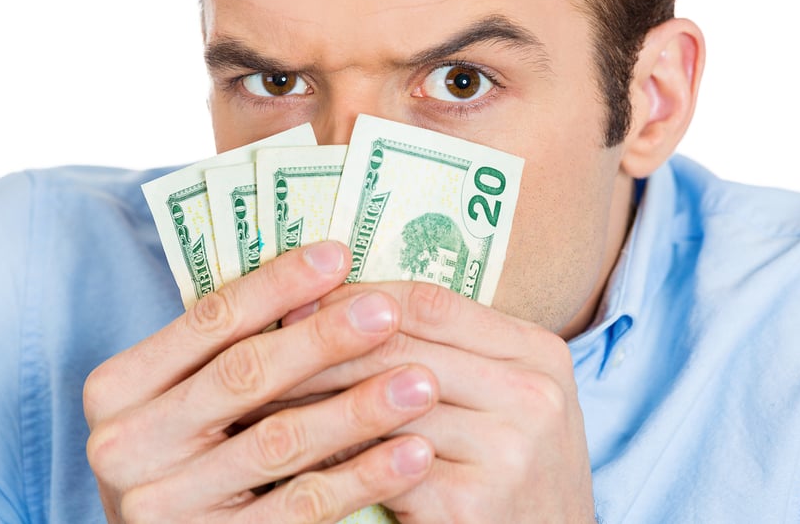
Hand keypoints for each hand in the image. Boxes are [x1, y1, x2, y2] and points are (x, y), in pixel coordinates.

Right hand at [82, 242, 437, 522]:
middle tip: (386, 312)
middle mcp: (125, 446)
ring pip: (279, 441)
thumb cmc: (189, 452)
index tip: (340, 254)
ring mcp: (164, 506)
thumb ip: (229, 349)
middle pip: (243, 376)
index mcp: (117, 389)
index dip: (278, 284)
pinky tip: (412, 454)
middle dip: (322, 339)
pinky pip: (302, 506)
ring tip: (419, 382)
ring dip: (358, 409)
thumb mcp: (184, 398)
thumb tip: (326, 274)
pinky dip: (363, 477)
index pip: (208, 321)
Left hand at [280, 280, 595, 522]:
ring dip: (312, 400)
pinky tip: (295, 454)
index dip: (357, 297)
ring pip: (381, 404)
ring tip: (264, 397)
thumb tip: (342, 311)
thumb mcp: (509, 400)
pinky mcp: (471, 505)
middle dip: (321, 346)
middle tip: (261, 346)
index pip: (431, 302)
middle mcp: (531, 393)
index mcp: (538, 352)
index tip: (302, 301)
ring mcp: (506, 450)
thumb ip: (451, 355)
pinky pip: (378, 466)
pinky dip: (330, 458)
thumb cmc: (518, 474)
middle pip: (399, 347)